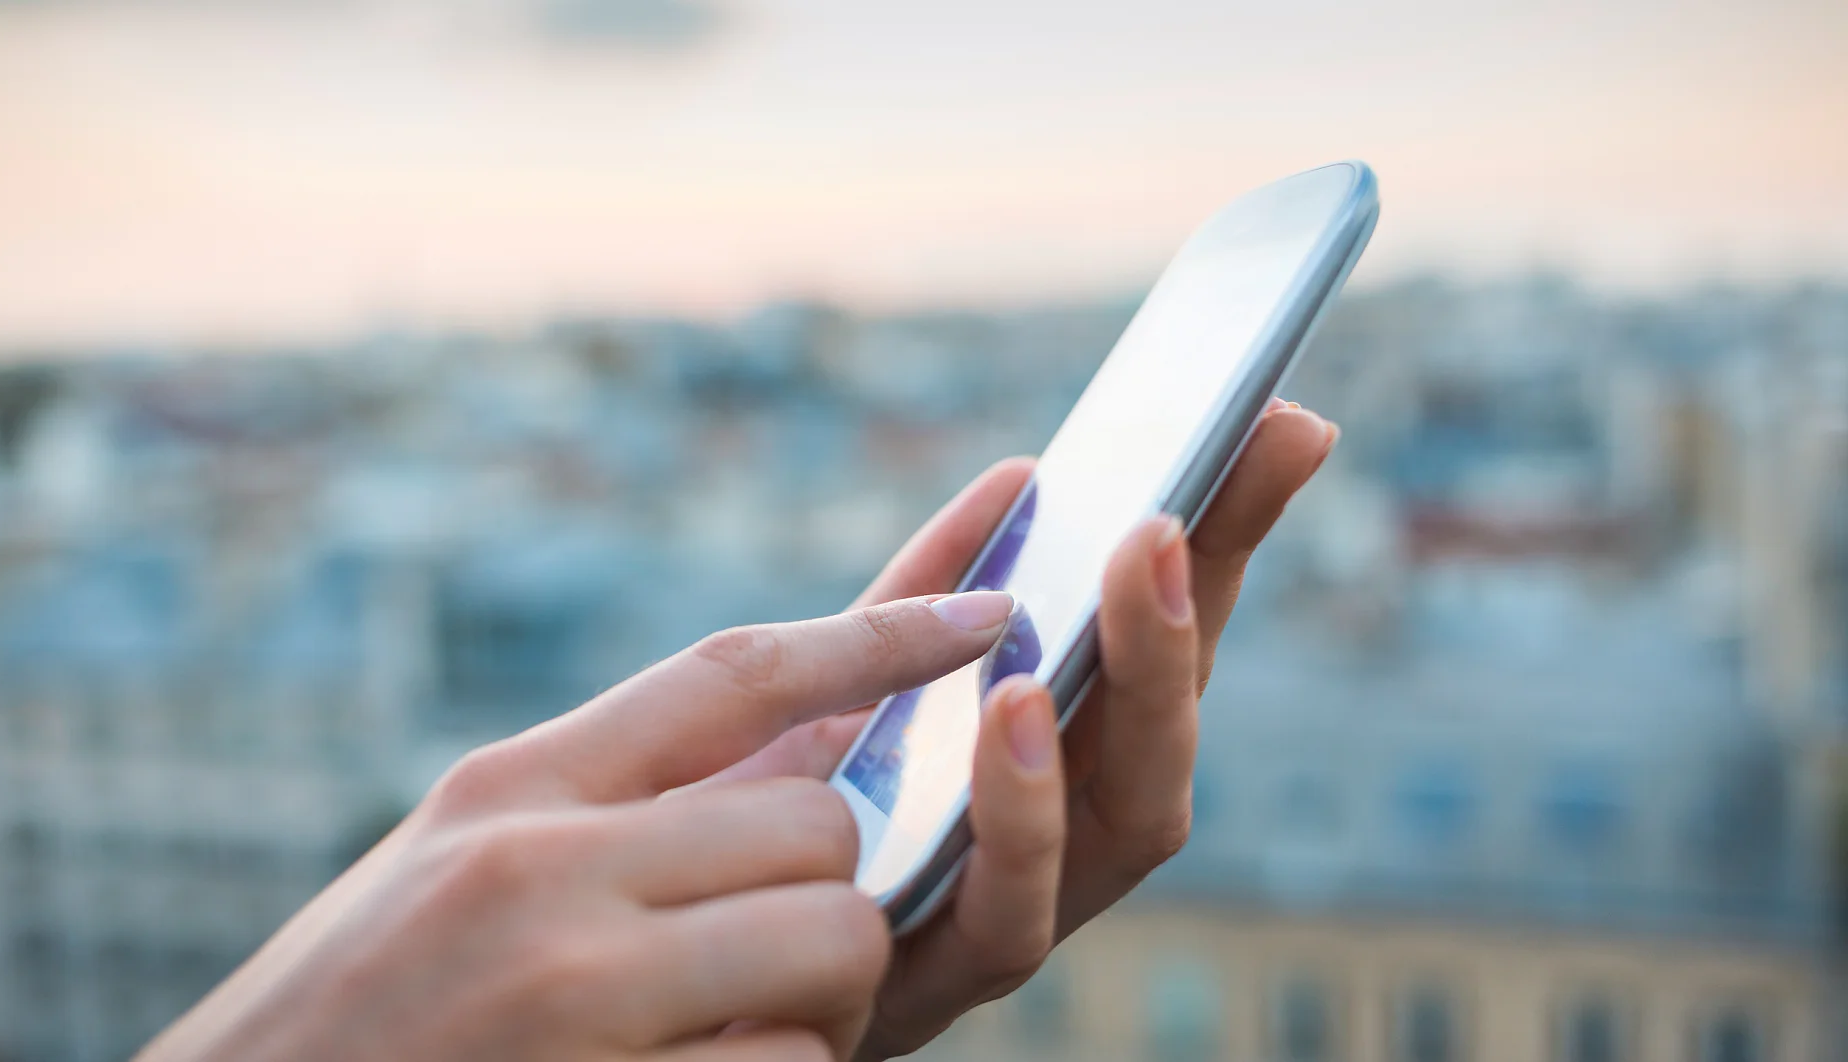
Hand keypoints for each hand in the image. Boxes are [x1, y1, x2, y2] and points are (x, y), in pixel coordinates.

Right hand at [139, 593, 1022, 1061]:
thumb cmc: (362, 1017)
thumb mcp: (459, 870)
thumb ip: (615, 806)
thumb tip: (817, 746)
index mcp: (505, 792)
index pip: (734, 671)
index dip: (880, 631)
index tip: (990, 598)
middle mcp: (538, 871)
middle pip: (820, 822)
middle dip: (830, 890)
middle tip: (769, 953)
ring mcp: (574, 996)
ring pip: (838, 940)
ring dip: (818, 1000)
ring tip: (721, 1033)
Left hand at [716, 399, 1338, 1058]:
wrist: (625, 956)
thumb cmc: (747, 820)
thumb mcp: (828, 686)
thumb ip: (917, 603)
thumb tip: (1022, 479)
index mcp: (1041, 764)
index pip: (1154, 640)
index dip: (1224, 539)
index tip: (1281, 424)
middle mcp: (1050, 840)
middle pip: (1166, 723)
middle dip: (1192, 607)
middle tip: (1181, 503)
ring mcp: (1005, 918)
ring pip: (1130, 823)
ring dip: (1141, 693)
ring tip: (1131, 574)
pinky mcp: (933, 990)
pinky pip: (1009, 920)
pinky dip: (1024, 817)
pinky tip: (1013, 712)